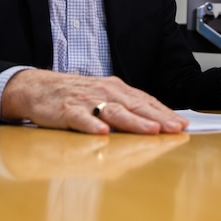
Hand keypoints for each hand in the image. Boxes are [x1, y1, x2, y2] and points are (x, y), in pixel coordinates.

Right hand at [0, 68, 189, 134]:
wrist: (38, 87)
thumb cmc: (76, 95)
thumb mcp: (104, 97)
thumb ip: (127, 108)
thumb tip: (155, 122)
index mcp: (117, 89)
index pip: (145, 101)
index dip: (165, 113)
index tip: (182, 124)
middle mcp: (105, 92)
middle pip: (135, 106)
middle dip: (158, 118)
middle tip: (175, 128)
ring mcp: (87, 101)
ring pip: (114, 112)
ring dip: (134, 122)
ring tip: (151, 131)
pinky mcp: (67, 110)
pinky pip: (81, 119)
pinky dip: (92, 125)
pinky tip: (103, 132)